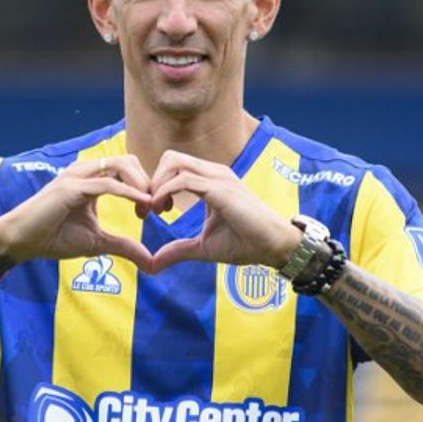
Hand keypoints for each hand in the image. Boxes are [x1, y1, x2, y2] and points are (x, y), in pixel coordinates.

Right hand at [0, 155, 154, 268]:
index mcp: (91, 180)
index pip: (128, 170)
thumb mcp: (97, 243)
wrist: (20, 241)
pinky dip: (128, 192)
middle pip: (129, 160)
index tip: (157, 210)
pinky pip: (106, 184)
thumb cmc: (53, 238)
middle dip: (148, 180)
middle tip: (158, 207)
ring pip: (120, 165)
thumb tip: (151, 261)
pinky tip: (142, 204)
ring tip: (151, 206)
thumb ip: (125, 246)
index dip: (147, 186)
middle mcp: (85, 172)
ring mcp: (77, 177)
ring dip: (141, 183)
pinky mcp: (70, 187)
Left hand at [148, 151, 301, 272]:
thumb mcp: (203, 247)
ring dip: (156, 185)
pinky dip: (165, 192)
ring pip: (173, 162)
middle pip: (170, 157)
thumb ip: (178, 250)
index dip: (156, 185)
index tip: (150, 212)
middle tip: (148, 210)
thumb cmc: (245, 243)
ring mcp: (218, 177)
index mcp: (211, 180)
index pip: (174, 166)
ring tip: (155, 211)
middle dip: (151, 180)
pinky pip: (183, 179)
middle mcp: (214, 173)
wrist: (274, 246)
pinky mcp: (220, 189)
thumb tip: (153, 264)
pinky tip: (162, 211)